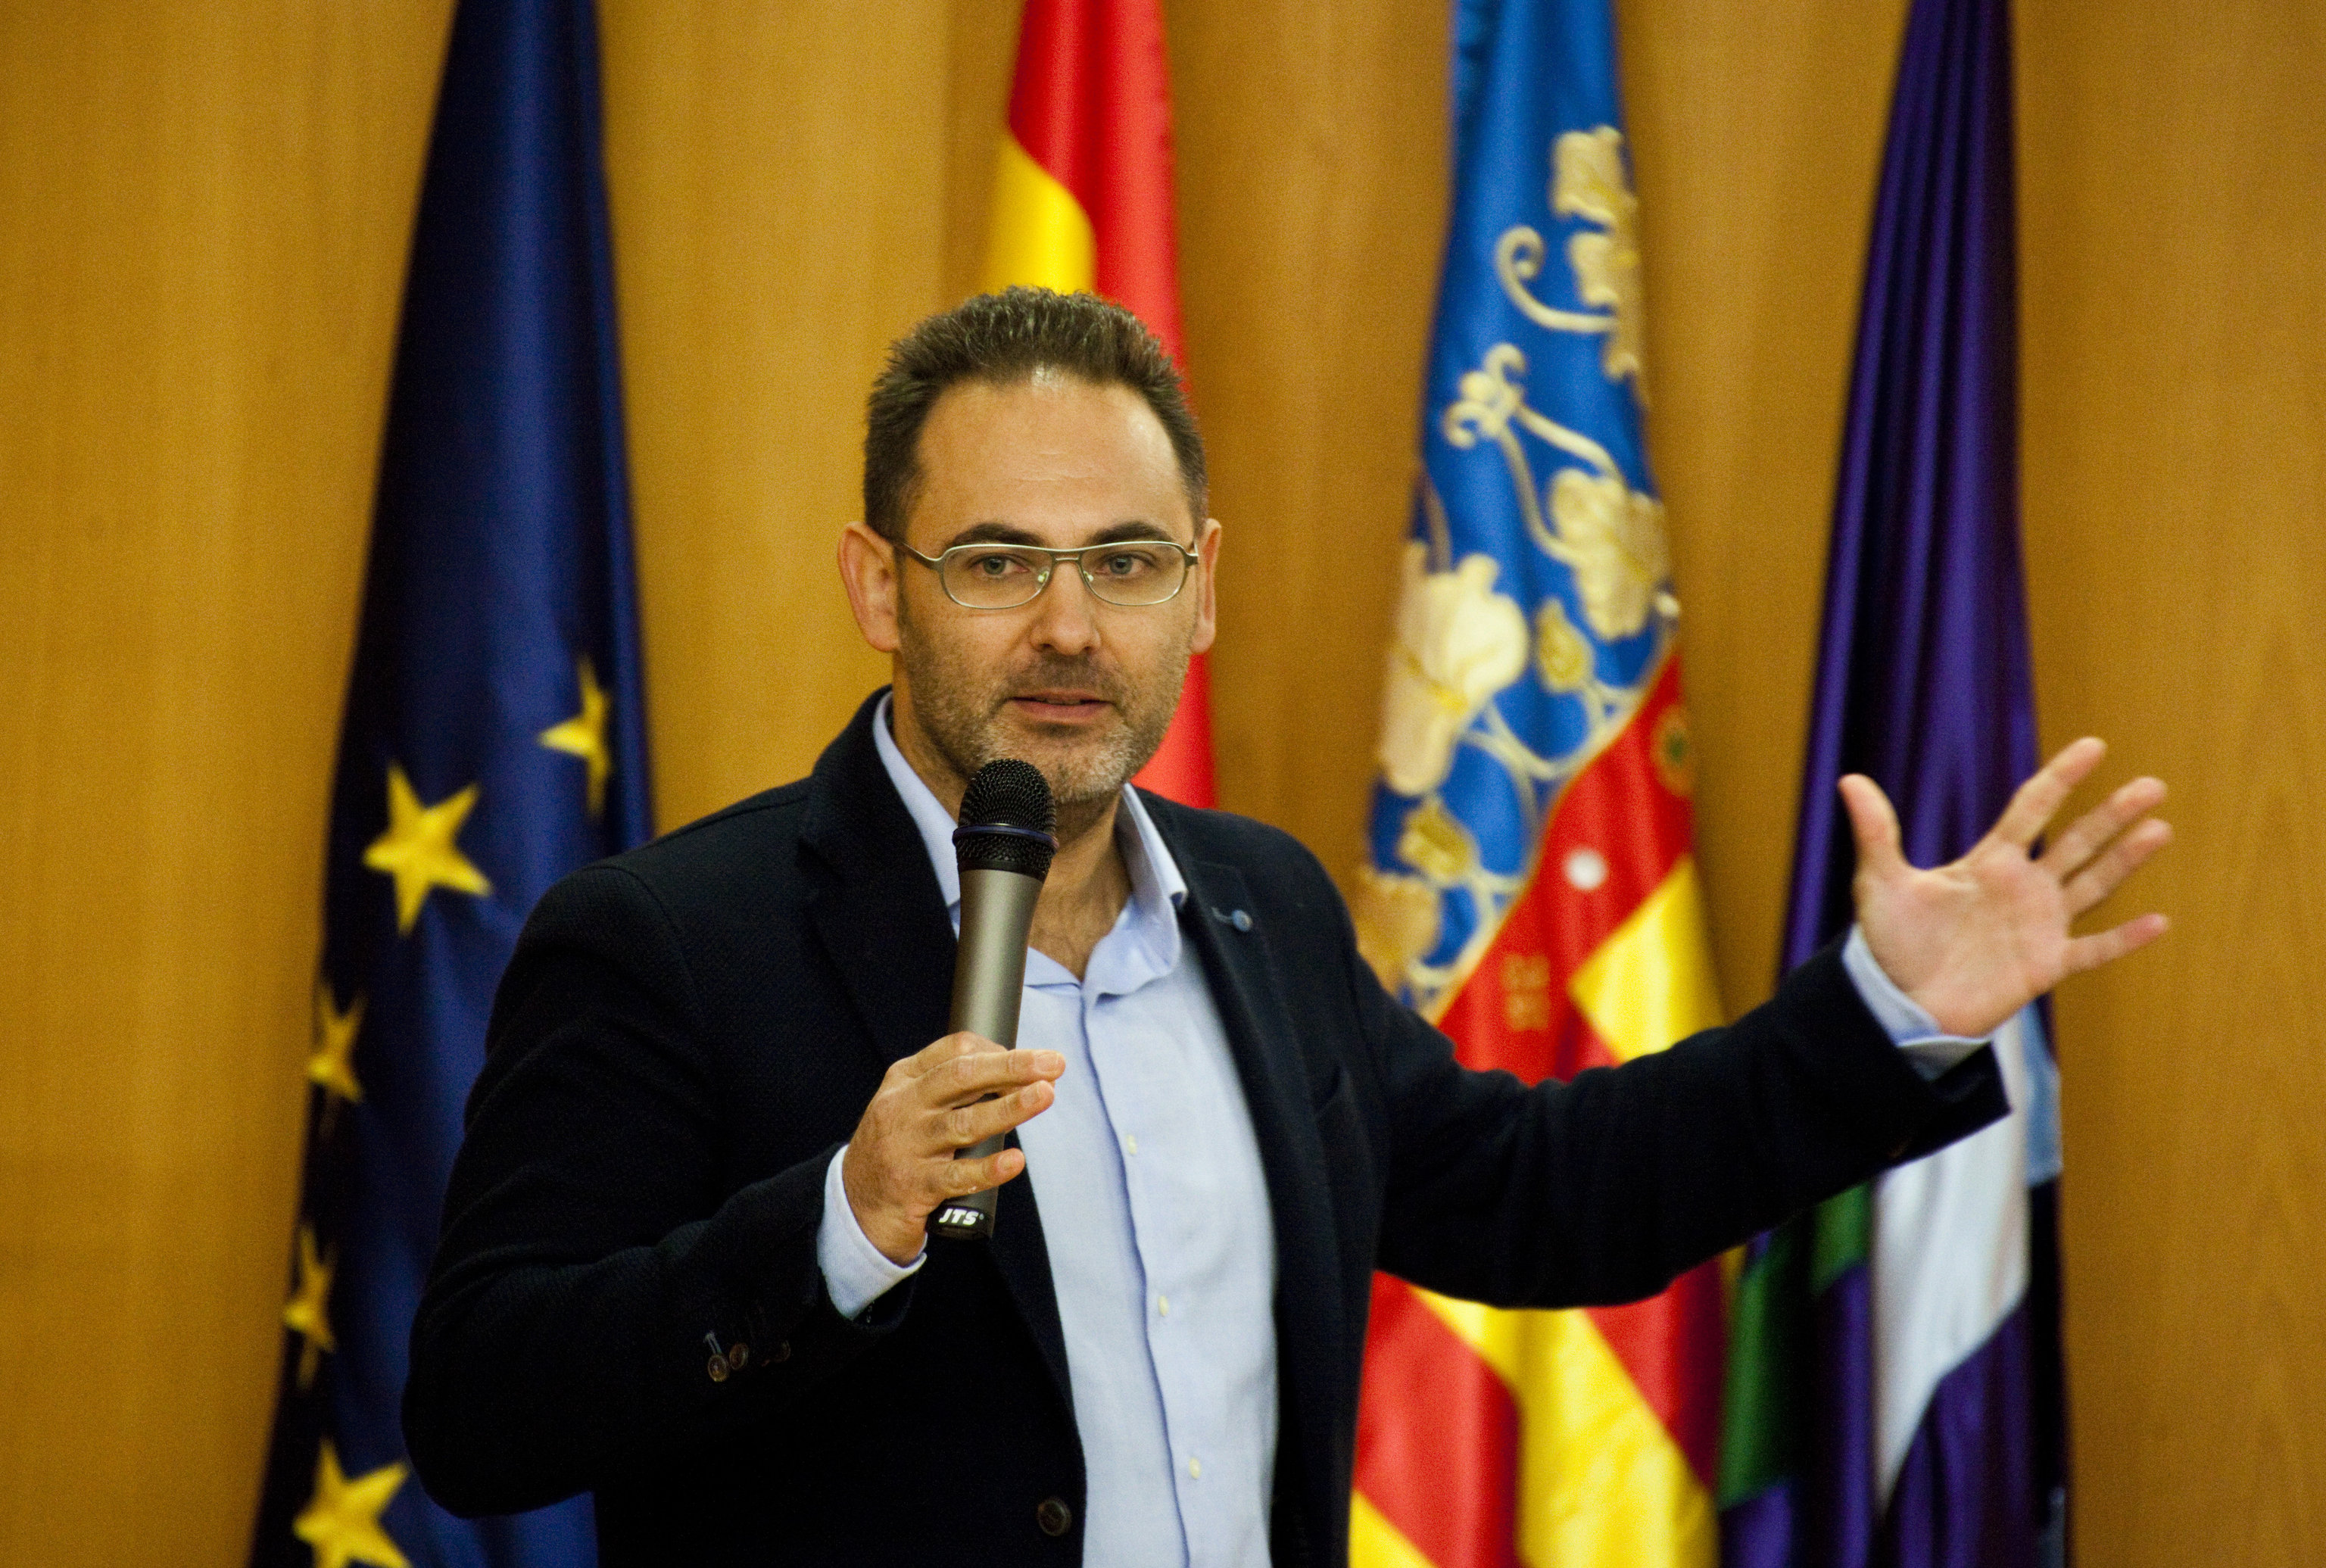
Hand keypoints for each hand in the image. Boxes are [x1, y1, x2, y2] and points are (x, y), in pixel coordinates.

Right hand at [840, 1033, 1063, 1263]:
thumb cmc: (897, 1149)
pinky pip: (956, 1176)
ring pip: (964, 1124)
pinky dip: (988, 1168)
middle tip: (1053, 1064)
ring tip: (1044, 1096)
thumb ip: (949, 1086)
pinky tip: (1015, 1160)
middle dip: (1011, 1067)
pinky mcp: (914, 1187)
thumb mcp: (909, 1106)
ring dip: (1009, 1108)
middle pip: (961, 1077)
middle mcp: (903, 1108)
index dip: (997, 1051)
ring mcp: (907, 1148)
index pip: (954, 1051)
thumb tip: (1014, 1071)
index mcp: (905, 1080)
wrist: (853, 1207)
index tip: (1033, 1060)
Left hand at [1843, 737, 2170, 1037]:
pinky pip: (2092, 949)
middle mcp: (2022, 887)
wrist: (1900, 1002)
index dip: (2061, 778)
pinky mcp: (2046, 965)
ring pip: (2093, 885)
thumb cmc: (1891, 942)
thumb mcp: (1881, 884)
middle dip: (2113, 814)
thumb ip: (1876, 833)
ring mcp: (2039, 925)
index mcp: (1989, 861)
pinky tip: (2159, 922)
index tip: (2094, 746)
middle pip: (2076, 842)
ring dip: (2126, 860)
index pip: (2032, 809)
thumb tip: (1847, 778)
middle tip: (2153, 785)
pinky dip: (2123, 939)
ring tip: (2161, 829)